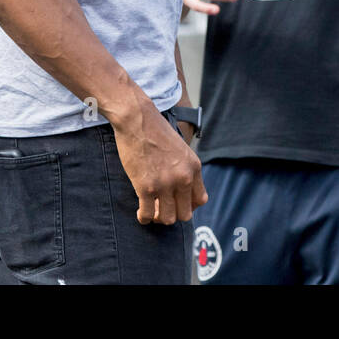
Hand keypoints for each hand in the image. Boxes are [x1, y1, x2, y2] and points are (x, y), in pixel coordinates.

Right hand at [112, 100, 207, 223]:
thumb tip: (180, 190)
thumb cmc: (155, 132)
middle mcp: (183, 177)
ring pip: (168, 219)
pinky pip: (148, 214)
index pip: (200, 200)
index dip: (188, 206)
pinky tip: (140, 212)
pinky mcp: (146, 187)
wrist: (138, 120)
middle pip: (185, 214)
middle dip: (173, 214)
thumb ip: (184, 169)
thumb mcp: (180, 149)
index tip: (176, 204)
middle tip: (161, 208)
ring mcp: (165, 184)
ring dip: (158, 218)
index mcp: (194, 167)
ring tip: (151, 210)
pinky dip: (144, 217)